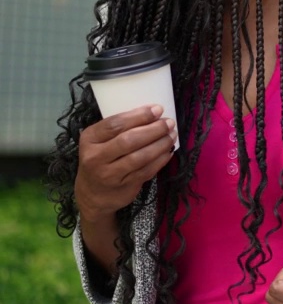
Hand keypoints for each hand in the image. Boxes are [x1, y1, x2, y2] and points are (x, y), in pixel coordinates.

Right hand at [75, 105, 175, 220]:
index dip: (139, 116)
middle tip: (168, 123)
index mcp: (90, 139)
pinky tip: (168, 151)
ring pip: (140, 157)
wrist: (93, 194)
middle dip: (153, 130)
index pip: (115, 124)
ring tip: (172, 135)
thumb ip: (120, 128)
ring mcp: (110, 174)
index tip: (158, 109)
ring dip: (160, 144)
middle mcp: (96, 157)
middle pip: (129, 140)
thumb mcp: (100, 141)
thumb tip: (153, 113)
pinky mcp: (124, 186)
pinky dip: (161, 160)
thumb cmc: (100, 159)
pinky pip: (147, 170)